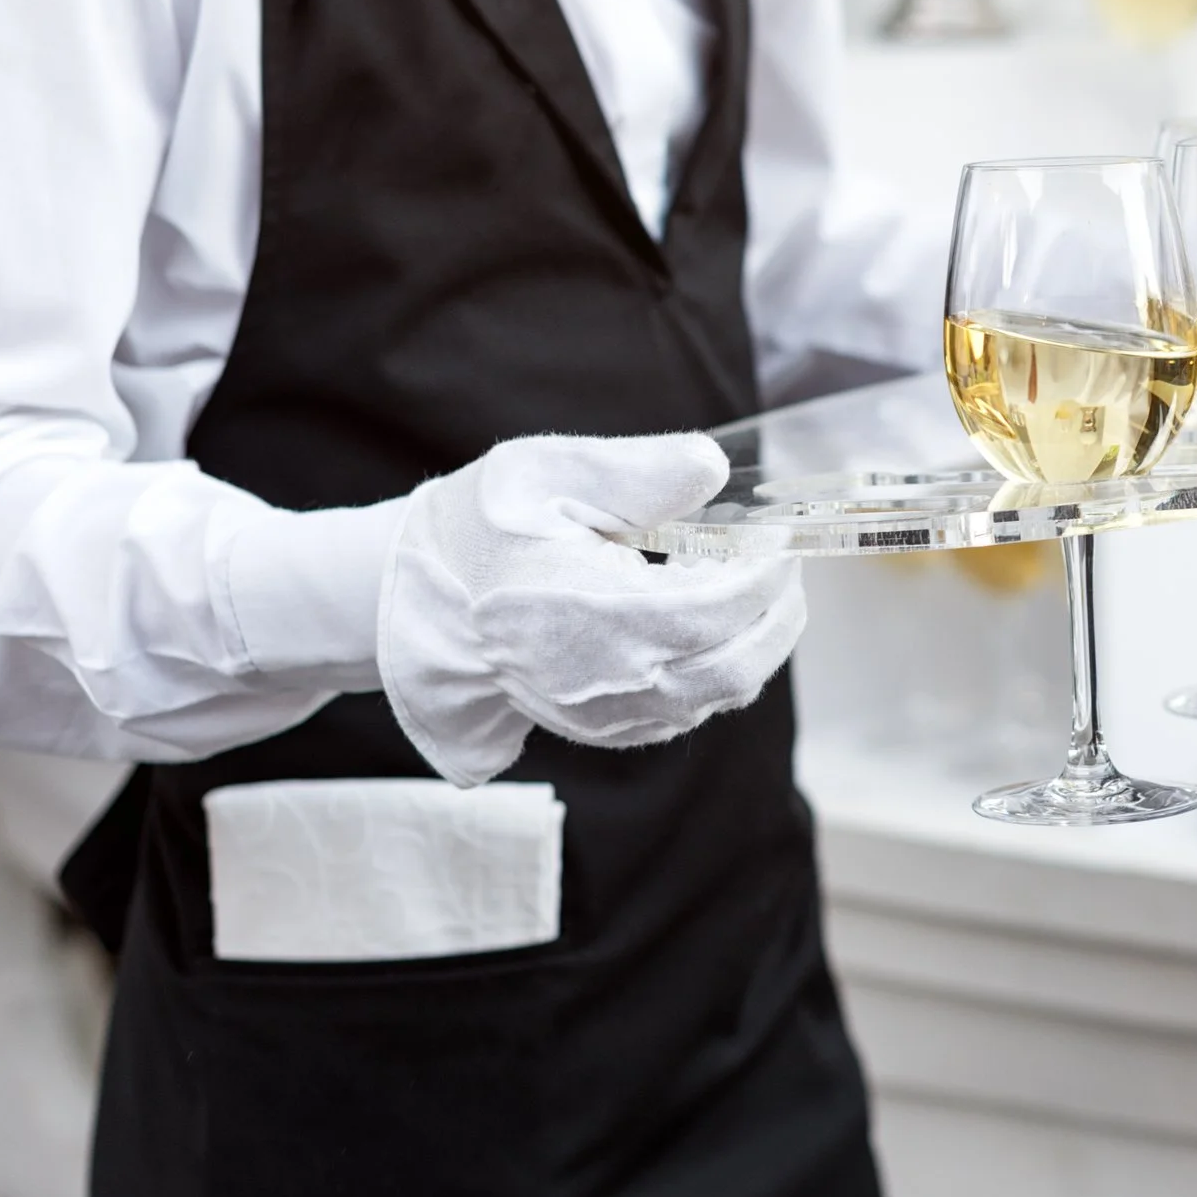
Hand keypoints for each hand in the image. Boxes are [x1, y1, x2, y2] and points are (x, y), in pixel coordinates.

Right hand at [377, 433, 802, 786]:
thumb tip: (711, 467)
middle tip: (775, 558)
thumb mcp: (542, 475)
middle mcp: (606, 683)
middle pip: (736, 666)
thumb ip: (632, 470)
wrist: (418, 607)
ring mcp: (610, 716)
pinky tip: (704, 612)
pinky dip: (721, 663)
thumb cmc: (478, 532)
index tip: (775, 533)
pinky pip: (693, 709)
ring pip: (722, 694)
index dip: (763, 573)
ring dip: (754, 636)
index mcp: (590, 618)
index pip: (716, 610)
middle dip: (777, 610)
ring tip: (736, 577)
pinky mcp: (611, 730)